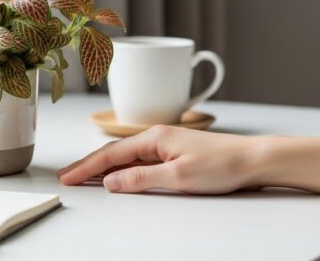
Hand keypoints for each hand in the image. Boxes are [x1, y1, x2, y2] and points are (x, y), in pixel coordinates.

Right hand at [57, 125, 264, 193]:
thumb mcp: (178, 177)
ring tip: (83, 177)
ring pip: (125, 157)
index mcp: (154, 138)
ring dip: (103, 167)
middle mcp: (157, 137)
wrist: (253, 160)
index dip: (86, 168)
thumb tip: (112, 182)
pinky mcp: (174, 153)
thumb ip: (141, 179)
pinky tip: (118, 175)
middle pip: (113, 153)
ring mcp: (166, 144)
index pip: (111, 155)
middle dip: (88, 166)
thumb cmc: (222, 165)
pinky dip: (122, 168)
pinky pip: (139, 160)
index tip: (67, 177)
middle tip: (66, 177)